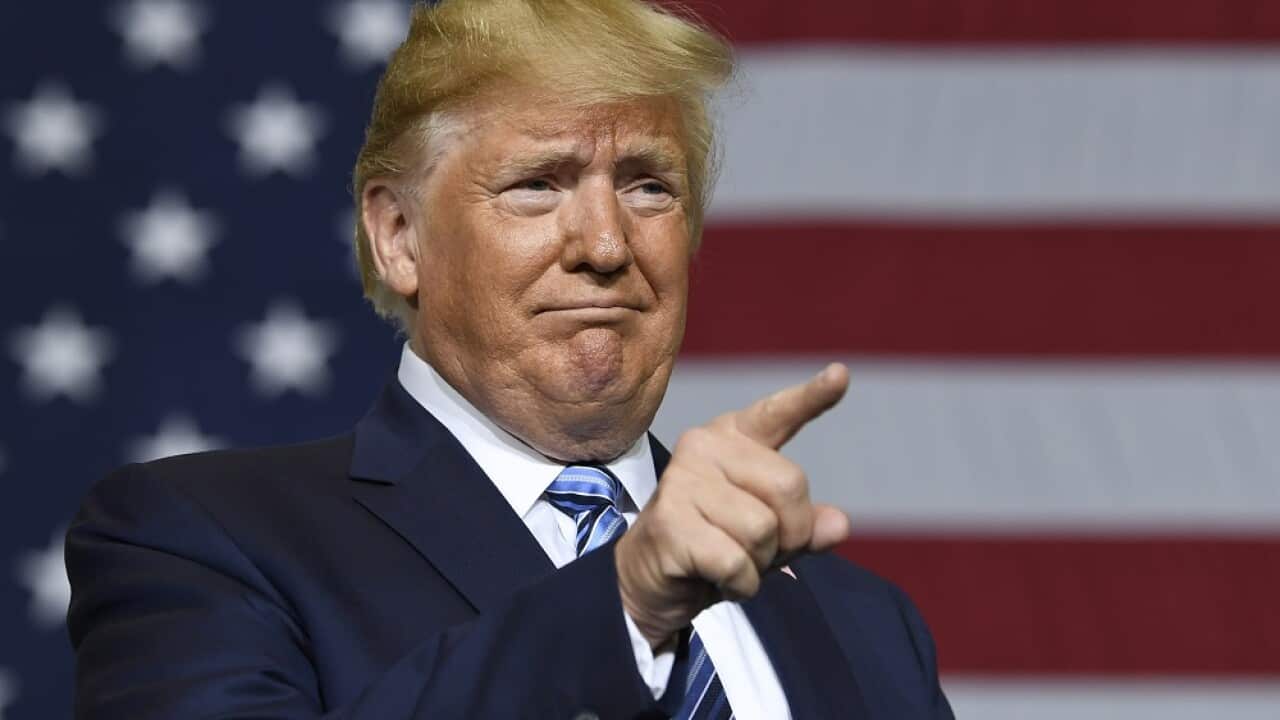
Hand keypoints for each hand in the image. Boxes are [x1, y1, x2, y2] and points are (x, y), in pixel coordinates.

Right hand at [615, 363, 851, 648]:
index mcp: (732, 438)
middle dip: (790, 535)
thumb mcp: (770, 536)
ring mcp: (682, 480)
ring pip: (764, 529)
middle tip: (758, 551)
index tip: (841, 375)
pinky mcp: (669, 520)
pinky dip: (740, 584)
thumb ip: (804, 525)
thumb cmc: (714, 546)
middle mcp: (704, 446)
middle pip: (790, 486)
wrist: (650, 581)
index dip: (813, 396)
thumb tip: (838, 525)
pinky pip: (736, 561)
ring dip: (759, 564)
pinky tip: (717, 579)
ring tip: (729, 561)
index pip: (778, 413)